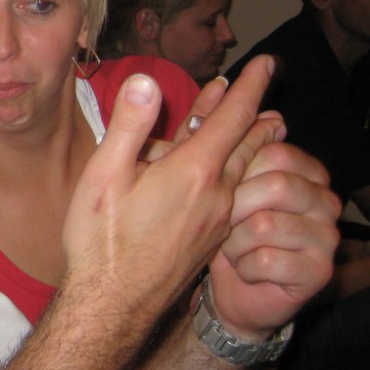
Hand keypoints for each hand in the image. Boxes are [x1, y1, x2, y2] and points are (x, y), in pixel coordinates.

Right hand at [63, 55, 285, 315]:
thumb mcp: (105, 174)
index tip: (266, 63)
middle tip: (267, 91)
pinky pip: (231, 194)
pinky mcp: (209, 240)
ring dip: (253, 143)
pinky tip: (224, 173)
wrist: (112, 306)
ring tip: (266, 125)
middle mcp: (214, 195)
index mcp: (192, 172)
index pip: (232, 119)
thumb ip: (129, 124)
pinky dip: (236, 170)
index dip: (249, 87)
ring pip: (242, 171)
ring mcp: (215, 220)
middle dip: (257, 113)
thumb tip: (147, 81)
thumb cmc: (101, 240)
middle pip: (247, 145)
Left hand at [209, 141, 340, 338]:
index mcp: (299, 168)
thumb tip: (216, 85)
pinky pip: (266, 259)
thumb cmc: (216, 229)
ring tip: (231, 247)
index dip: (243, 149)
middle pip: (273, 181)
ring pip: (264, 223)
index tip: (224, 156)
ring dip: (233, 240)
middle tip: (222, 220)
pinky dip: (242, 265)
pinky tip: (243, 268)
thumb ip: (210, 130)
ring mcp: (325, 234)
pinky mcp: (318, 270)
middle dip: (232, 204)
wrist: (229, 289)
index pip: (273, 145)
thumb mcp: (206, 174)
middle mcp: (320, 196)